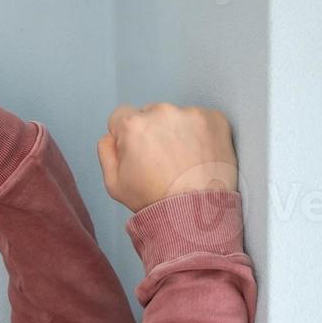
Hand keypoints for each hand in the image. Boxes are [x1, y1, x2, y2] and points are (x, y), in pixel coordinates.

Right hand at [97, 103, 237, 212]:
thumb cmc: (153, 199)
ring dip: (176, 132)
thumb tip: (111, 136)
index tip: (136, 152)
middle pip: (150, 114)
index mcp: (133, 125)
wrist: (196, 210)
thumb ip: (106, 152)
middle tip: (161, 160)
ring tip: (182, 160)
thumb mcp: (113, 184)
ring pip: (176, 117)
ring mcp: (191, 113)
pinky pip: (201, 120)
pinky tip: (198, 156)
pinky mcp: (215, 119)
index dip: (124, 136)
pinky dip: (200, 134)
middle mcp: (162, 112)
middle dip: (152, 131)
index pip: (120, 117)